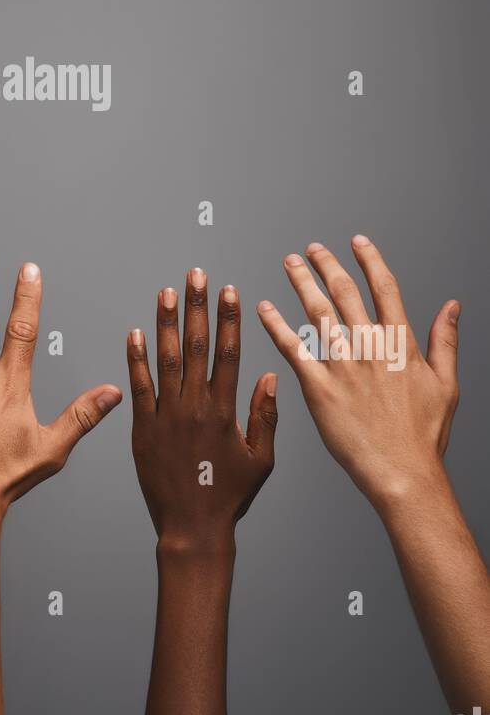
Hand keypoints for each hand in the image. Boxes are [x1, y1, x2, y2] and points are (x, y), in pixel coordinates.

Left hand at [127, 270, 277, 551]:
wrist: (192, 528)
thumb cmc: (230, 495)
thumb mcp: (261, 459)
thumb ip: (265, 416)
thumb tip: (269, 375)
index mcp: (225, 411)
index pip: (228, 353)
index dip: (228, 320)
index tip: (229, 291)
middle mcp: (195, 407)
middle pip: (196, 346)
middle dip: (197, 307)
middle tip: (196, 276)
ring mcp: (167, 416)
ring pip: (166, 360)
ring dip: (165, 323)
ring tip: (166, 292)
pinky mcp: (143, 429)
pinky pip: (139, 387)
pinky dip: (136, 359)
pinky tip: (135, 333)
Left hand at [257, 236, 459, 509]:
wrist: (402, 474)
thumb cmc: (424, 435)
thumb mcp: (446, 383)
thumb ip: (446, 340)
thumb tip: (452, 305)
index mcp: (400, 344)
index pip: (384, 288)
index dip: (370, 260)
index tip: (357, 241)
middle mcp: (370, 347)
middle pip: (345, 292)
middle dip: (327, 265)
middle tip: (312, 248)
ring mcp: (343, 366)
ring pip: (317, 311)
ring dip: (301, 282)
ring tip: (290, 263)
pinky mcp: (318, 387)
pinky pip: (292, 348)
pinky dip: (276, 325)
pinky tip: (263, 308)